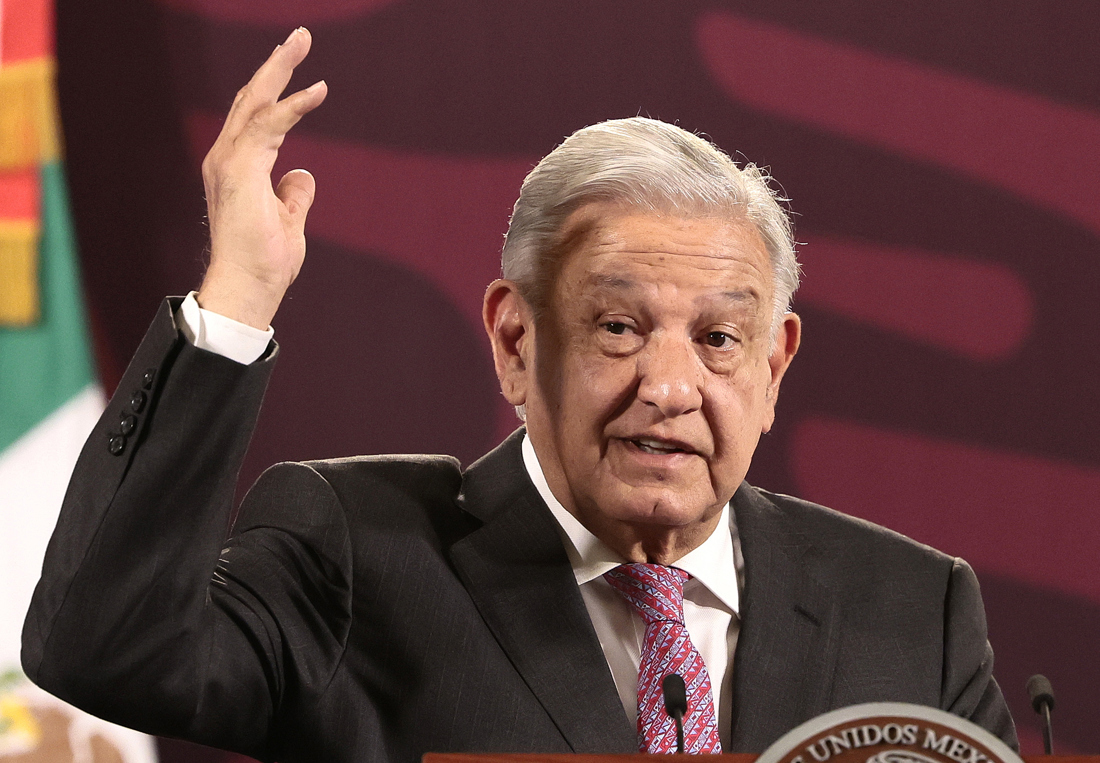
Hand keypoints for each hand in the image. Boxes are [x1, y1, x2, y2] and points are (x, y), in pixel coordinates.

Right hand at [196, 27, 327, 328]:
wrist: (247, 287)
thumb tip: (304, 175)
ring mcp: (229, 162)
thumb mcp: (289, 220)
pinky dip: (293, 105)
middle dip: (275, 65)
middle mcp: (227, 158)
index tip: (303, 73)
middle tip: (300, 36)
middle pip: (251, 98)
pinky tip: (317, 91)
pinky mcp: (241, 170)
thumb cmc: (265, 262)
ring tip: (301, 41)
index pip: (255, 117)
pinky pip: (268, 125)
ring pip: (255, 101)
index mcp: (237, 168)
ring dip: (280, 69)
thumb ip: (294, 194)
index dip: (276, 91)